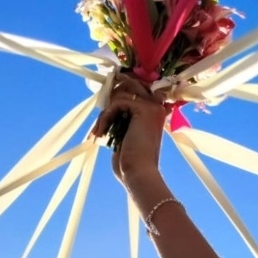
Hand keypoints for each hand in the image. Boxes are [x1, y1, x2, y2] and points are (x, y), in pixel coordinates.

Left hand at [92, 75, 169, 190]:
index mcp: (155, 113)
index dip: (120, 94)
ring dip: (105, 112)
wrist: (139, 174)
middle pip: (130, 84)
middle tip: (102, 119)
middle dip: (111, 98)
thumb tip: (107, 104)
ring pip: (121, 92)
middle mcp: (157, 106)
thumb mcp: (125, 135)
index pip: (137, 90)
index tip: (105, 112)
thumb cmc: (130, 162)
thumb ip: (122, 118)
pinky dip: (105, 117)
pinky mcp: (143, 108)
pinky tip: (102, 132)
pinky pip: (117, 102)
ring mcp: (152, 106)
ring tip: (100, 130)